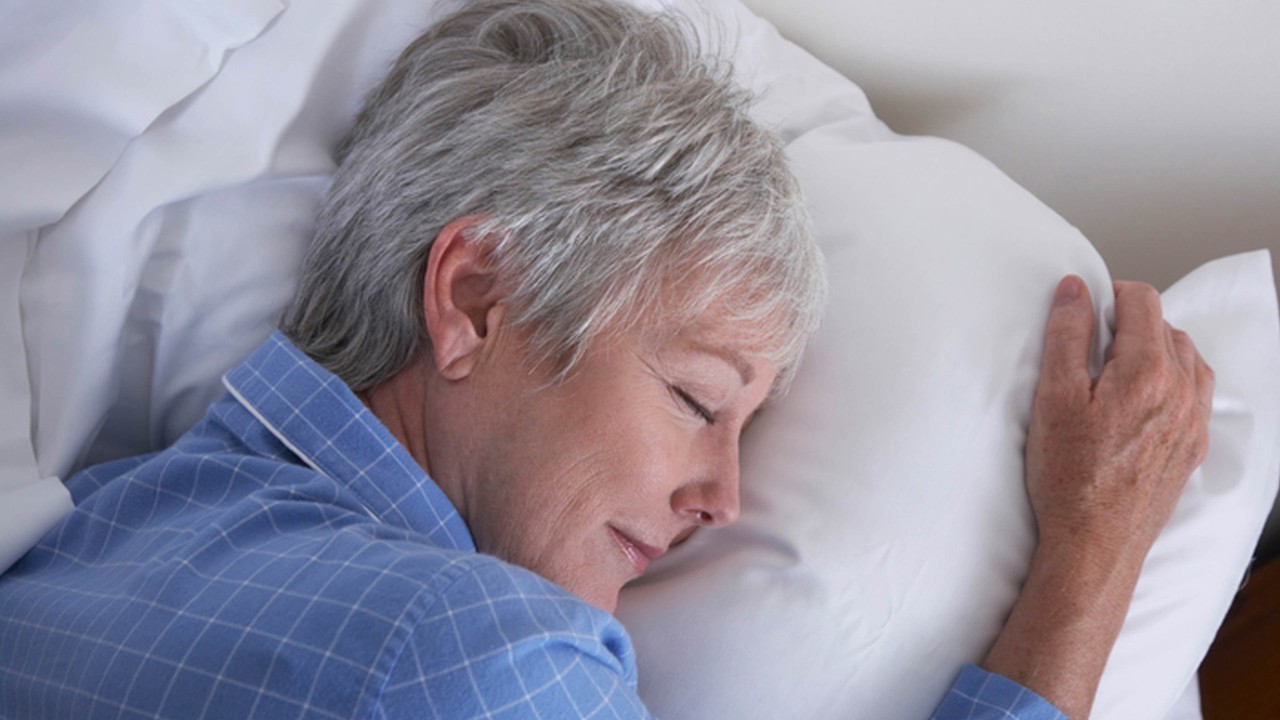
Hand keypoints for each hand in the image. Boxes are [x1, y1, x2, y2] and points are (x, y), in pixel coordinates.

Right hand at [981, 275, 1212, 718]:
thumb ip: (1067, 336)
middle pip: (1166, 327)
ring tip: (1114, 370)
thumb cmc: (1068, 477)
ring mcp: (1193, 423)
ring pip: (1187, 359)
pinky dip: (1172, 382)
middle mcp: (1183, 393)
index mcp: (1149, 373)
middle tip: (1090, 344)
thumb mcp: (1054, 397)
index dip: (1109, 295)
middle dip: (1130, 323)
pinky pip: (1195, 394)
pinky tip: (1140, 400)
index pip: (1143, 302)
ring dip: (1155, 351)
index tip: (1084, 310)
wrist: (1093, 546)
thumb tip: (1074, 290)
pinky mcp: (1192, 448)